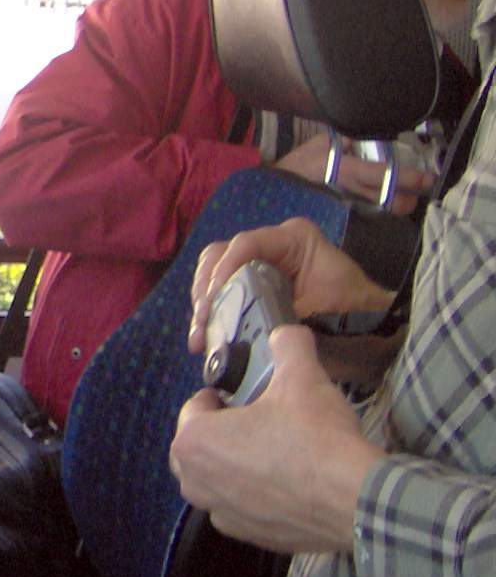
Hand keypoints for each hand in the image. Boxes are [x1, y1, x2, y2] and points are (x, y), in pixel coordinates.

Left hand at [171, 324, 383, 552]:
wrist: (356, 500)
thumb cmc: (316, 438)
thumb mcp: (302, 376)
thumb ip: (287, 344)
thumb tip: (286, 331)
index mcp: (193, 442)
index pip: (194, 408)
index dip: (219, 396)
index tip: (242, 395)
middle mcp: (196, 483)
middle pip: (198, 446)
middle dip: (221, 432)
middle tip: (257, 421)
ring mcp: (221, 514)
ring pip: (218, 480)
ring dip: (236, 464)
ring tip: (274, 449)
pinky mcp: (249, 536)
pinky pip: (242, 508)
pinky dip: (256, 495)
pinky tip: (288, 482)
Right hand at [187, 217, 393, 353]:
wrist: (375, 327)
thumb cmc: (355, 312)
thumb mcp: (322, 309)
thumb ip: (280, 311)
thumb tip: (238, 327)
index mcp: (293, 239)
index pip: (246, 243)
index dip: (223, 270)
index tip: (212, 303)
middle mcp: (271, 245)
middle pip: (219, 256)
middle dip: (205, 290)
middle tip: (202, 324)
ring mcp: (259, 264)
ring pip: (214, 273)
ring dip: (203, 304)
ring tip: (200, 337)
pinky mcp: (253, 284)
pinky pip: (222, 291)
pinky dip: (212, 312)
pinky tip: (206, 336)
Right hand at [274, 134, 432, 214]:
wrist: (270, 192)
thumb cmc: (294, 166)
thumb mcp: (317, 144)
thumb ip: (341, 139)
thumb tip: (362, 134)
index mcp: (347, 170)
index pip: (385, 175)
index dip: (410, 178)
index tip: (427, 178)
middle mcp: (350, 191)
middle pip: (389, 201)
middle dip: (407, 199)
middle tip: (415, 192)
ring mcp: (345, 206)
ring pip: (380, 210)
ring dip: (394, 205)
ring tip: (401, 198)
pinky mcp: (339, 215)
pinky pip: (366, 214)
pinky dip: (376, 209)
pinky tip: (379, 204)